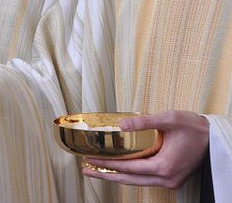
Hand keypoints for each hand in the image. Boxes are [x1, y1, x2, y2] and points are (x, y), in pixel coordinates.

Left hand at [84, 110, 209, 189]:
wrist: (214, 138)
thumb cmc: (194, 128)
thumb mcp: (168, 119)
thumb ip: (143, 122)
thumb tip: (120, 124)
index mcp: (163, 166)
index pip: (128, 168)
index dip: (107, 164)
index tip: (90, 160)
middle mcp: (166, 178)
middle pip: (129, 180)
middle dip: (106, 175)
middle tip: (86, 170)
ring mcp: (170, 181)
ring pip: (137, 182)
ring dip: (117, 176)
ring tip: (98, 170)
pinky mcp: (172, 179)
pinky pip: (146, 180)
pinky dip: (130, 175)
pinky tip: (119, 169)